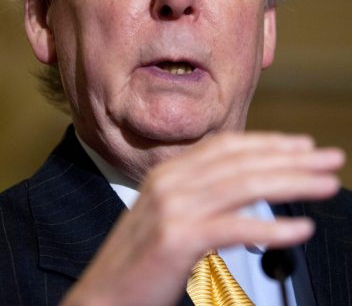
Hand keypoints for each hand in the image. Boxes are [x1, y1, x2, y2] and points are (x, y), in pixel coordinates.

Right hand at [61, 132, 344, 305]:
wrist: (103, 294)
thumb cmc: (139, 262)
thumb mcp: (167, 217)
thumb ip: (198, 197)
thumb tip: (244, 190)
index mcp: (166, 174)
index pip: (224, 146)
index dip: (268, 142)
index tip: (303, 146)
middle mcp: (168, 182)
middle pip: (240, 162)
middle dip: (292, 158)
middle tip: (331, 158)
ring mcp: (171, 208)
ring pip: (242, 186)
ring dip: (292, 183)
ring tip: (328, 185)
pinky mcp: (177, 238)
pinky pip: (234, 228)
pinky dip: (272, 229)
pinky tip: (302, 230)